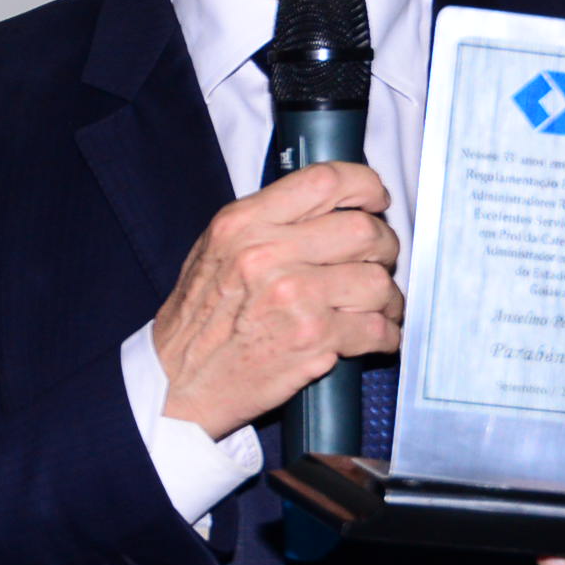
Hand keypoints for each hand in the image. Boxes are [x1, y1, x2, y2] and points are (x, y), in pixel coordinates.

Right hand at [152, 162, 400, 440]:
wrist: (177, 384)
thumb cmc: (197, 322)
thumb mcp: (214, 252)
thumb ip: (264, 224)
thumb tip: (327, 207)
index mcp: (243, 224)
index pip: (324, 181)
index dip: (364, 186)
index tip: (374, 202)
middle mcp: (267, 253)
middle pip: (364, 230)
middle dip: (383, 250)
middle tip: (375, 265)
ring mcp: (293, 295)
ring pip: (378, 281)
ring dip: (386, 299)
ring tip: (373, 309)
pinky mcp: (313, 338)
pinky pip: (378, 328)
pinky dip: (386, 336)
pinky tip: (372, 338)